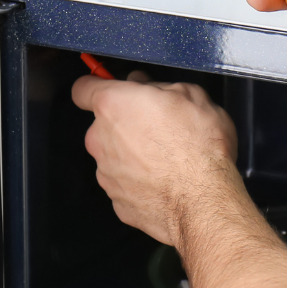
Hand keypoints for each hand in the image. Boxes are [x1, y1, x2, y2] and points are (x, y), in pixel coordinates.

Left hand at [71, 71, 241, 246]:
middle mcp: (100, 139)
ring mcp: (106, 173)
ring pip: (114, 157)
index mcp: (112, 105)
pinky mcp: (117, 202)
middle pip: (103, 126)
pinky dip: (141, 182)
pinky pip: (125, 185)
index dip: (98, 86)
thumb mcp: (191, 95)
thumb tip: (148, 86)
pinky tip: (165, 181)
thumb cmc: (198, 147)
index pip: (83, 89)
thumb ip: (159, 86)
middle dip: (126, 124)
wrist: (203, 200)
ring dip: (133, 155)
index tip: (113, 90)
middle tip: (158, 127)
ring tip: (168, 159)